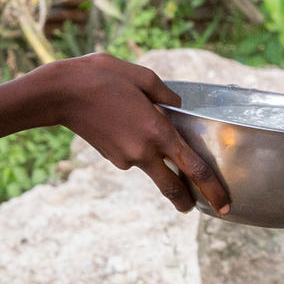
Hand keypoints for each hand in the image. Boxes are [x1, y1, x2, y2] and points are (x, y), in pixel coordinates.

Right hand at [40, 54, 229, 214]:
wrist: (60, 94)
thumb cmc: (101, 77)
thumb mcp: (141, 76)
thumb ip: (167, 95)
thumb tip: (178, 108)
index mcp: (158, 131)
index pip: (193, 169)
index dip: (212, 190)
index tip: (223, 205)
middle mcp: (144, 151)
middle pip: (172, 187)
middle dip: (187, 201)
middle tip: (197, 207)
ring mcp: (125, 158)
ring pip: (151, 166)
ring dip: (156, 159)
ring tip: (139, 125)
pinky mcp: (111, 157)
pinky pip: (133, 155)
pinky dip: (136, 147)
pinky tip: (123, 123)